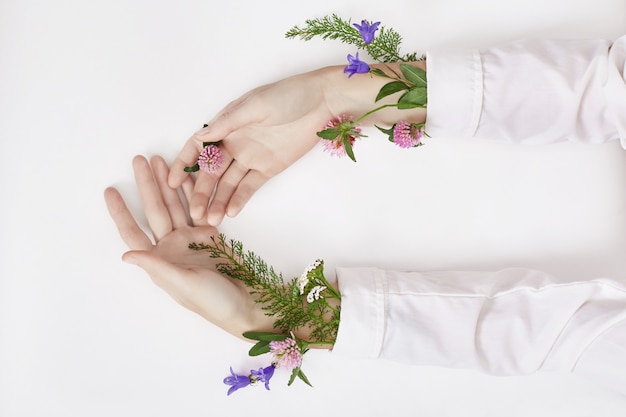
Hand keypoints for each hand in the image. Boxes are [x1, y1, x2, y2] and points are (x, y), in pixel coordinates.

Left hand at [104, 155, 273, 338]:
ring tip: (161, 160)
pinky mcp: (209, 235)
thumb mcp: (183, 285)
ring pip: (175, 206)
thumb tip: (125, 255)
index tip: (110, 190)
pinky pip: (198, 208)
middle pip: (155, 211)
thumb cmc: (212, 301)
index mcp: (159, 261)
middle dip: (147, 185)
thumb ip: (157, 267)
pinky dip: (193, 192)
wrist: (245, 302)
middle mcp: (171, 247)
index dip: (120, 212)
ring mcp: (190, 239)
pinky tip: (186, 176)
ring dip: (168, 184)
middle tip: (140, 160)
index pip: (133, 232)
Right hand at [168, 63, 426, 225]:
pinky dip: (239, 199)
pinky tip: (231, 213)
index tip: (172, 182)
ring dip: (218, 201)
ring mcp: (251, 158)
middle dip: (201, 192)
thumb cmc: (287, 96)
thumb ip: (227, 124)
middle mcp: (235, 144)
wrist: (322, 103)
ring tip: (210, 221)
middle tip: (194, 213)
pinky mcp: (268, 169)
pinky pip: (250, 187)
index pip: (198, 147)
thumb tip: (200, 136)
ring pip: (229, 184)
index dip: (184, 164)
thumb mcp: (254, 106)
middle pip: (212, 172)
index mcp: (227, 125)